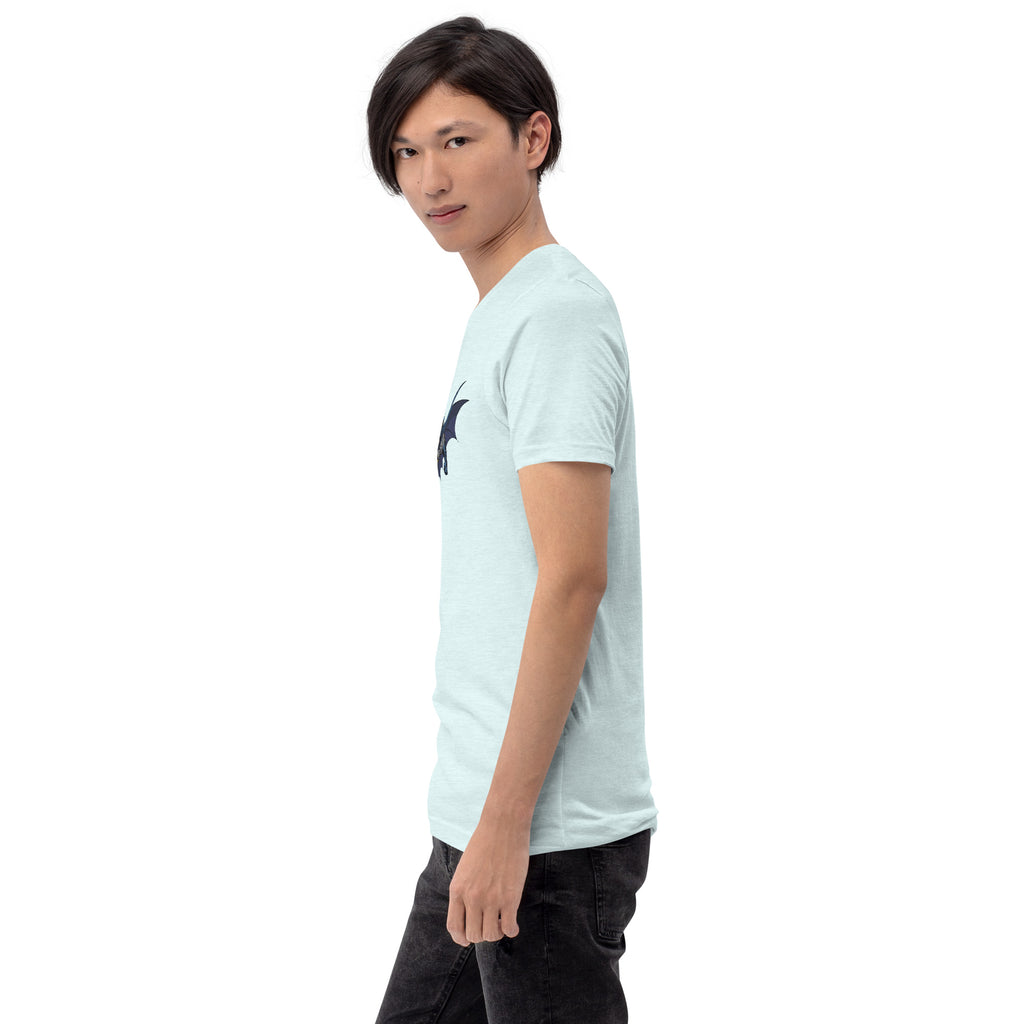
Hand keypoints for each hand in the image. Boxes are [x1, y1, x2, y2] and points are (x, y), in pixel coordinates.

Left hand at [447, 818, 529, 945]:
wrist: (503, 825)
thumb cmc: (484, 842)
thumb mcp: (465, 869)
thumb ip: (465, 890)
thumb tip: (470, 912)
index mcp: (457, 890)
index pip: (454, 927)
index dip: (461, 938)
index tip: (468, 938)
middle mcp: (472, 897)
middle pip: (473, 935)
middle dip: (482, 934)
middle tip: (490, 924)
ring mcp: (491, 899)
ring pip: (491, 935)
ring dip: (497, 932)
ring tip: (502, 922)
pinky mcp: (510, 898)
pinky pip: (509, 928)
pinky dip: (511, 930)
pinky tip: (513, 923)